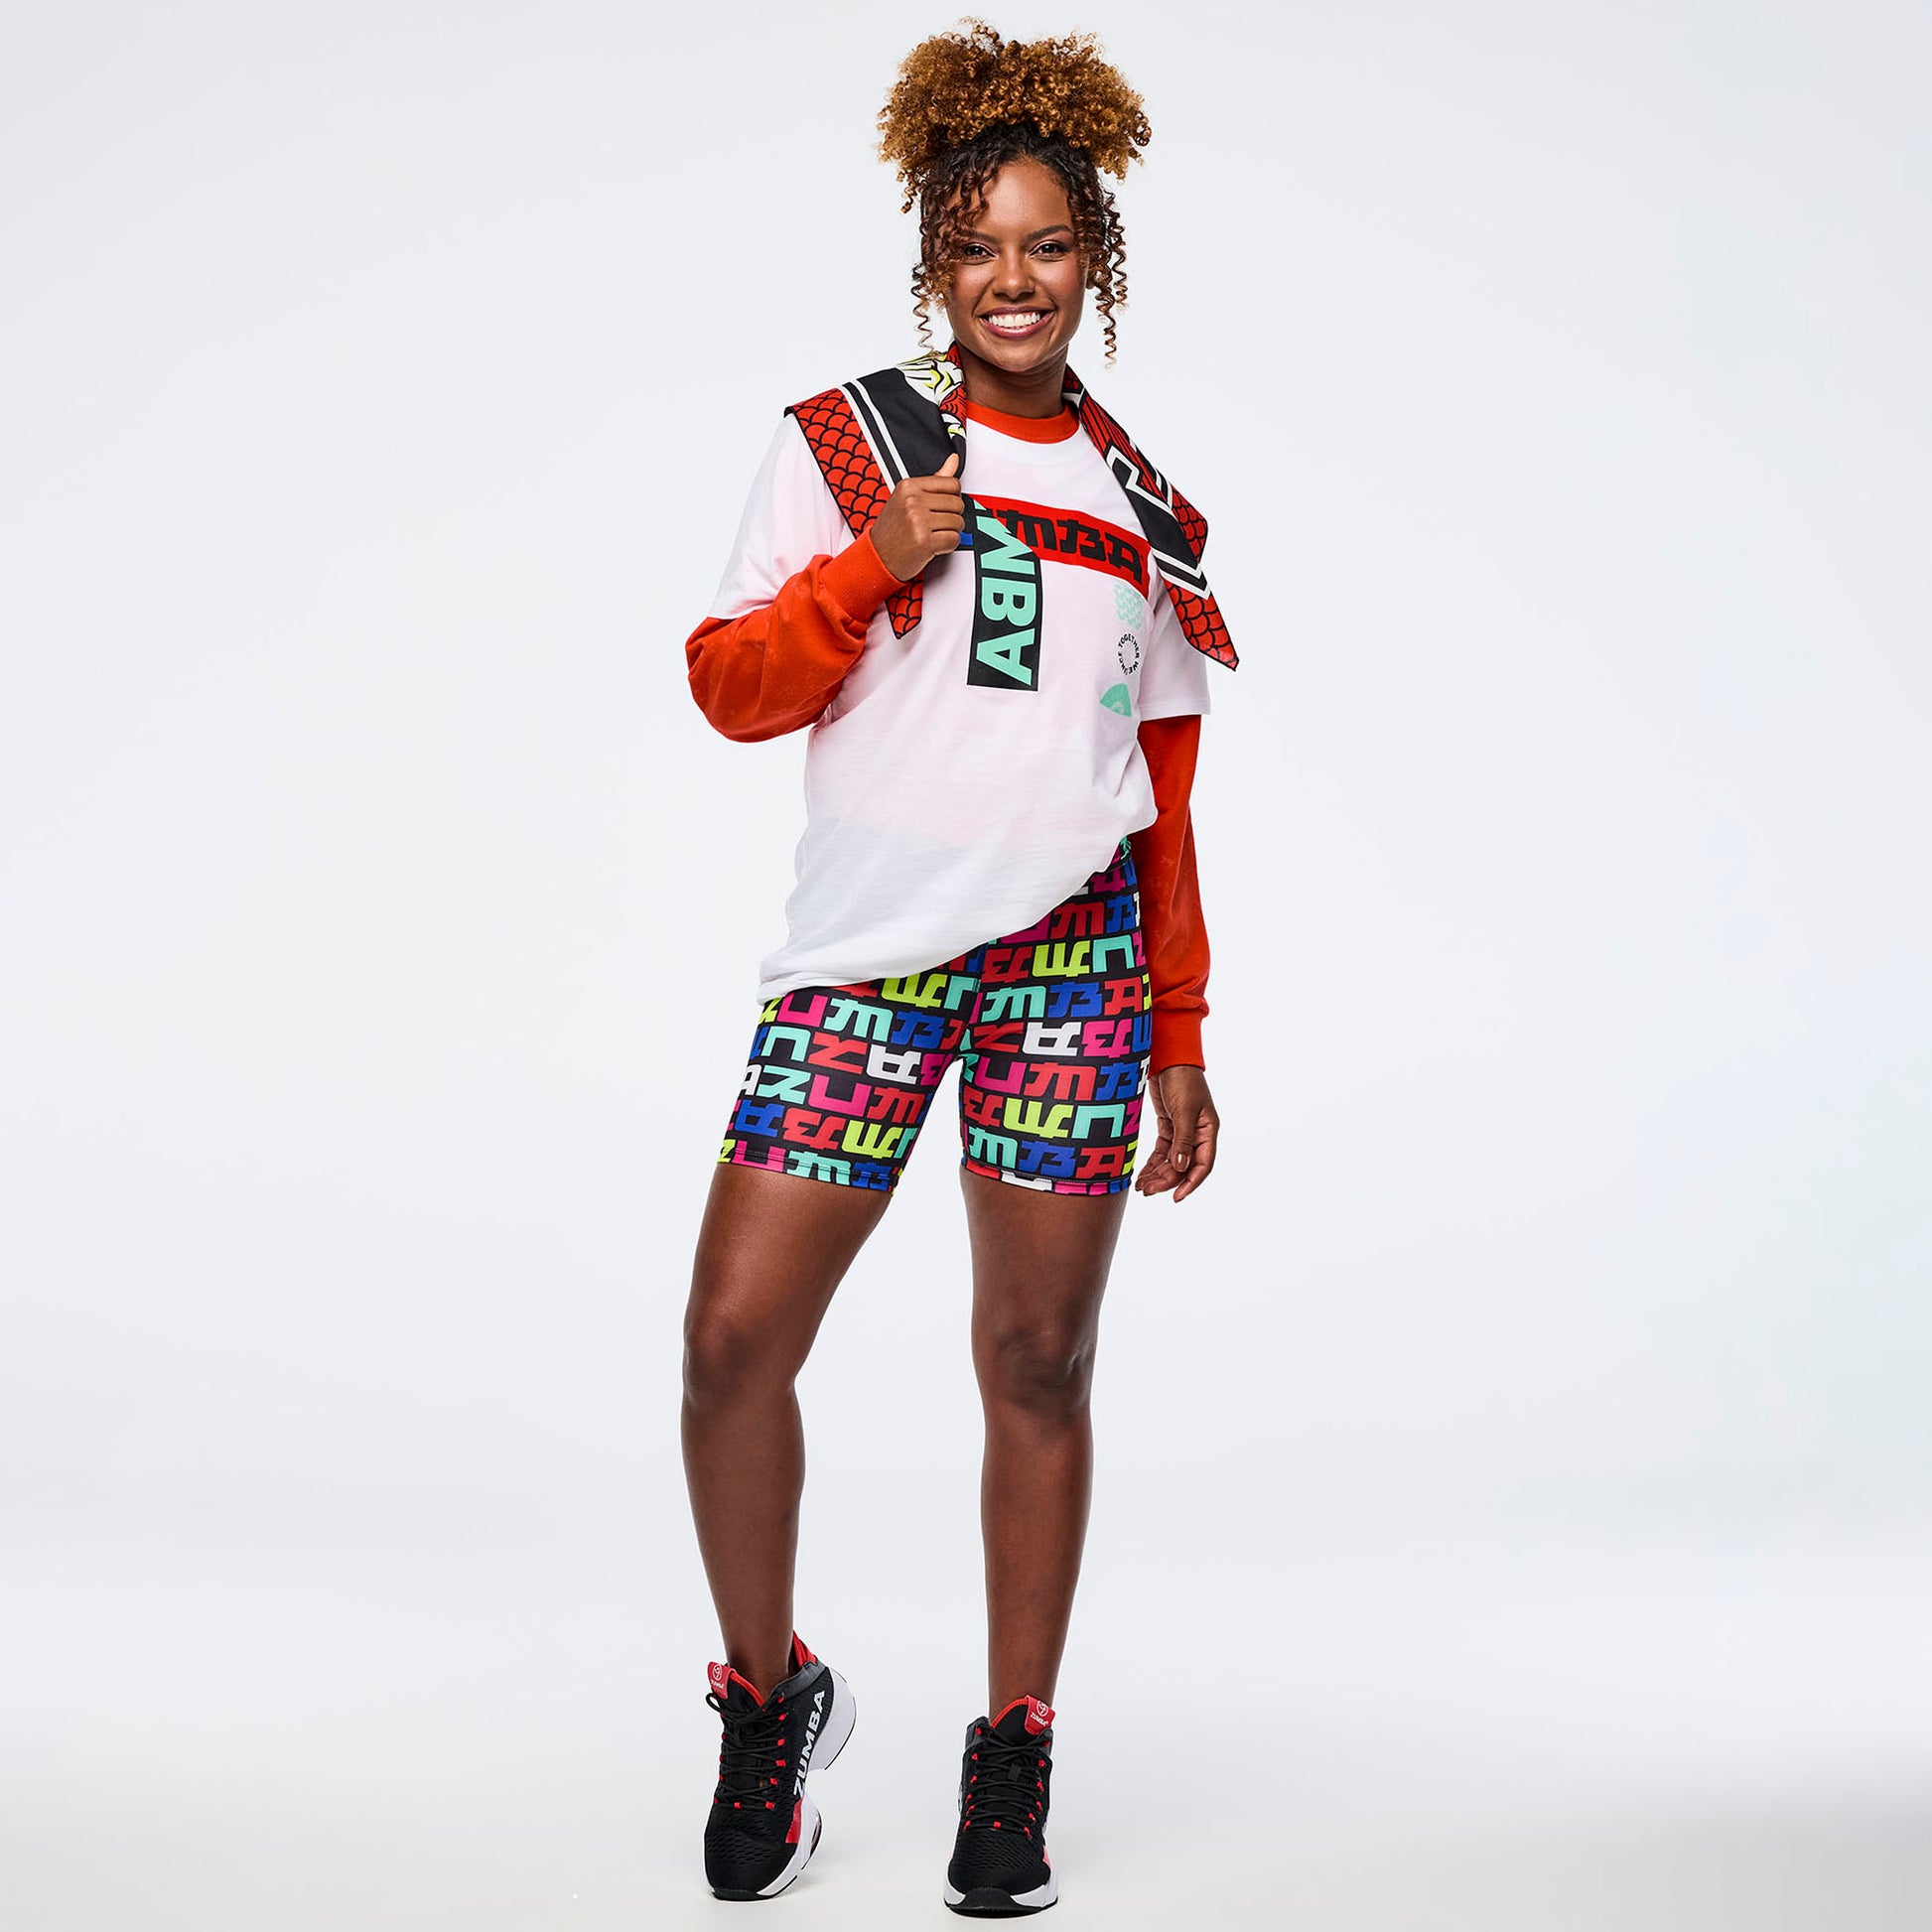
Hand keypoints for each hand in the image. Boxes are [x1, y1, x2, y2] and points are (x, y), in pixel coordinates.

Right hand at [868, 451, 964, 579]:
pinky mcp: (924, 542)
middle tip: (935, 524)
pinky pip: (954, 539)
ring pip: (958, 522)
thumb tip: (953, 460)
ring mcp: (918, 521)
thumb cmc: (892, 530)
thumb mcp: (908, 498)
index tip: (940, 506)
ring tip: (933, 534)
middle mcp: (912, 501)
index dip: (951, 498)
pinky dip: (948, 545)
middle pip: (957, 503)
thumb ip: (934, 480)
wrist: (877, 556)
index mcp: (909, 486)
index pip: (952, 483)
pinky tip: (934, 545)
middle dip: (952, 516)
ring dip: (950, 532)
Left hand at [1134, 1064, 1219, 1202]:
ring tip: (1142, 1187)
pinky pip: (1162, 1151)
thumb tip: (1182, 1168)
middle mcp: (1197, 1133)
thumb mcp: (1183, 1110)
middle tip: (1148, 1191)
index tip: (1175, 1197)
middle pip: (1183, 1165)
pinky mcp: (1168, 1126)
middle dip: (1166, 1180)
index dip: (1190, 1183)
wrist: (1168, 1056)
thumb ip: (1183, 1140)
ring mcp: (1182, 1130)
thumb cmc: (1181, 1078)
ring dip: (1158, 1174)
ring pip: (1171, 1160)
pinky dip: (1153, 1162)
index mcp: (1208, 1130)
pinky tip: (1143, 1174)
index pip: (1202, 1164)